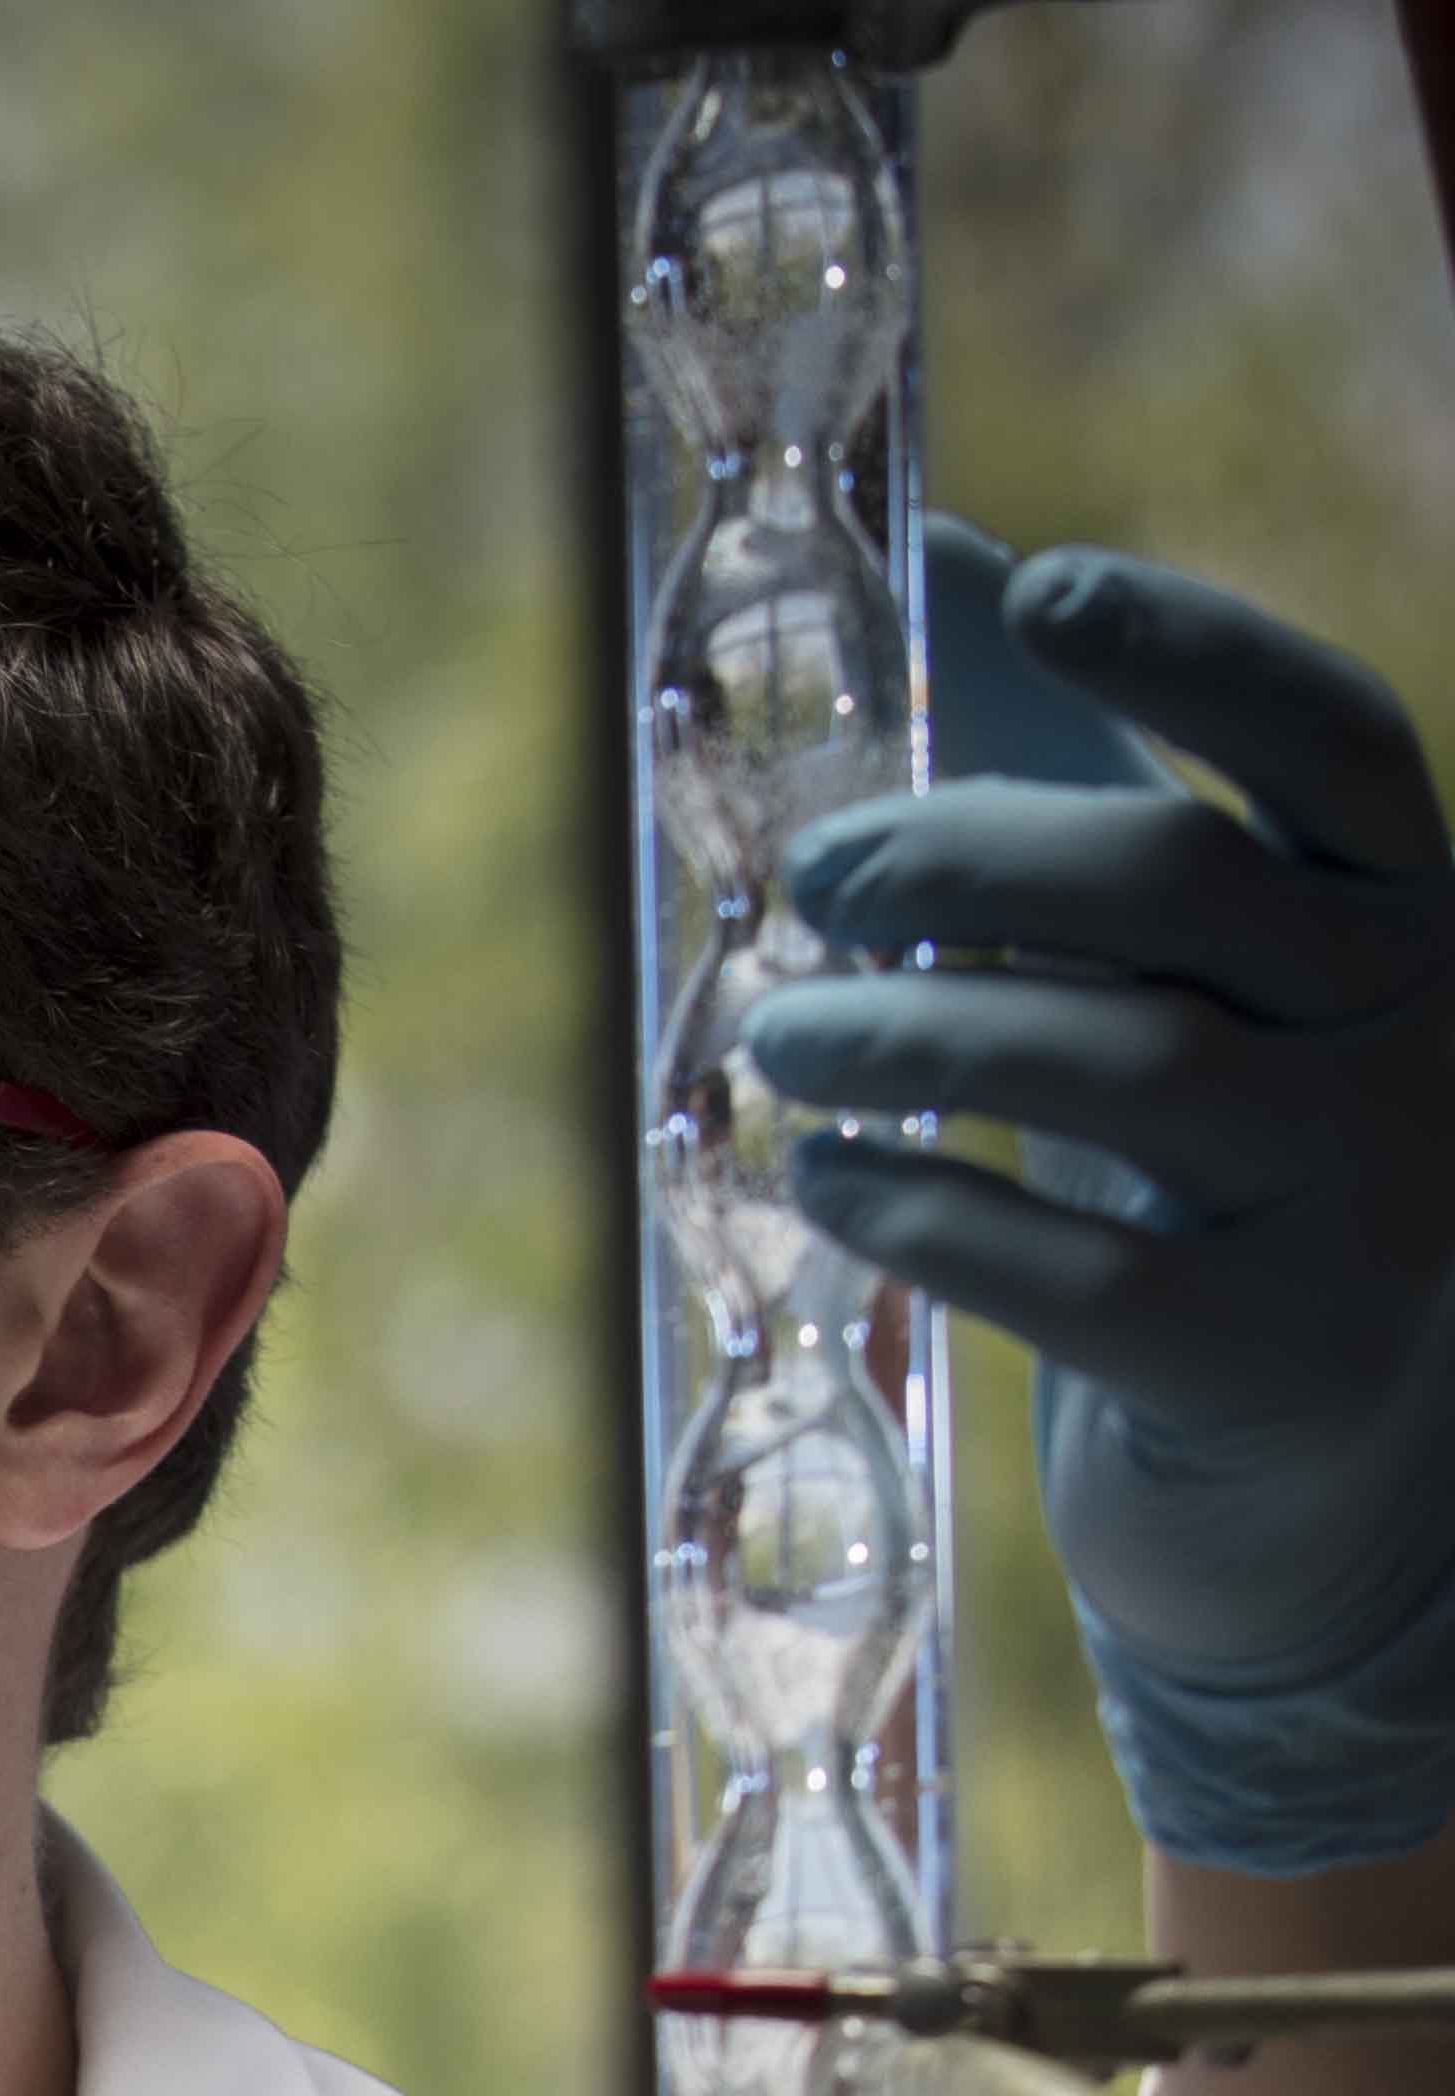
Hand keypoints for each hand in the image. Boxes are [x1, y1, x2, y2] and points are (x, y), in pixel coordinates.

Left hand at [749, 534, 1454, 1847]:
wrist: (1336, 1468)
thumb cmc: (1224, 1164)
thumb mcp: (1193, 962)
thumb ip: (1086, 767)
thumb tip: (957, 554)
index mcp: (1408, 912)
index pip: (1334, 738)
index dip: (1191, 651)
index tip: (1042, 592)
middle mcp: (1413, 1033)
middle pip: (1184, 886)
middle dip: (971, 860)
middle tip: (809, 881)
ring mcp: (1359, 1198)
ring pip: (1121, 1067)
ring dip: (912, 1034)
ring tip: (779, 1036)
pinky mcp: (1270, 1354)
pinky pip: (1077, 1269)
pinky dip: (928, 1212)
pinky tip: (821, 1180)